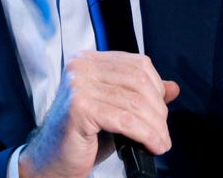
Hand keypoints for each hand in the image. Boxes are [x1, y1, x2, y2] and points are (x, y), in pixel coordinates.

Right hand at [19, 50, 180, 177]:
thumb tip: (172, 87)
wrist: (50, 160)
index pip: (137, 64)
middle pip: (139, 81)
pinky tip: (152, 145)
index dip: (157, 88)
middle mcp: (81, 67)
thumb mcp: (114, 109)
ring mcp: (78, 85)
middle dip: (158, 110)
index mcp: (89, 61)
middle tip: (162, 132)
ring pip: (135, 103)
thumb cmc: (79, 136)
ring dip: (155, 127)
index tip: (161, 110)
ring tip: (161, 142)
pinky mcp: (79, 107)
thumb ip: (140, 95)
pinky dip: (145, 134)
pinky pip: (125, 120)